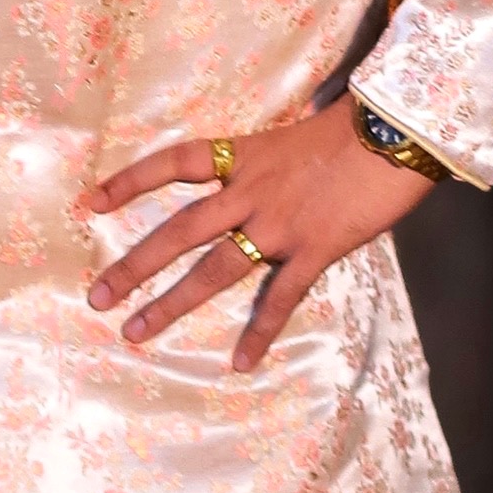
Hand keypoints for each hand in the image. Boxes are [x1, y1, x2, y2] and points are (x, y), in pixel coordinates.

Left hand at [84, 99, 434, 368]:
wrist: (403, 132)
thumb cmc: (357, 129)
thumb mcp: (296, 137)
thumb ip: (266, 165)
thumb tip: (250, 182)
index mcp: (246, 155)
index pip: (174, 163)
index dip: (130, 181)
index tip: (89, 202)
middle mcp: (252, 190)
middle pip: (178, 229)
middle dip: (134, 265)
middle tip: (97, 295)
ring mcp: (280, 223)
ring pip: (214, 269)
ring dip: (172, 304)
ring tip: (136, 333)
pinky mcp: (315, 249)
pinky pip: (280, 298)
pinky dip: (259, 332)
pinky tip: (240, 363)